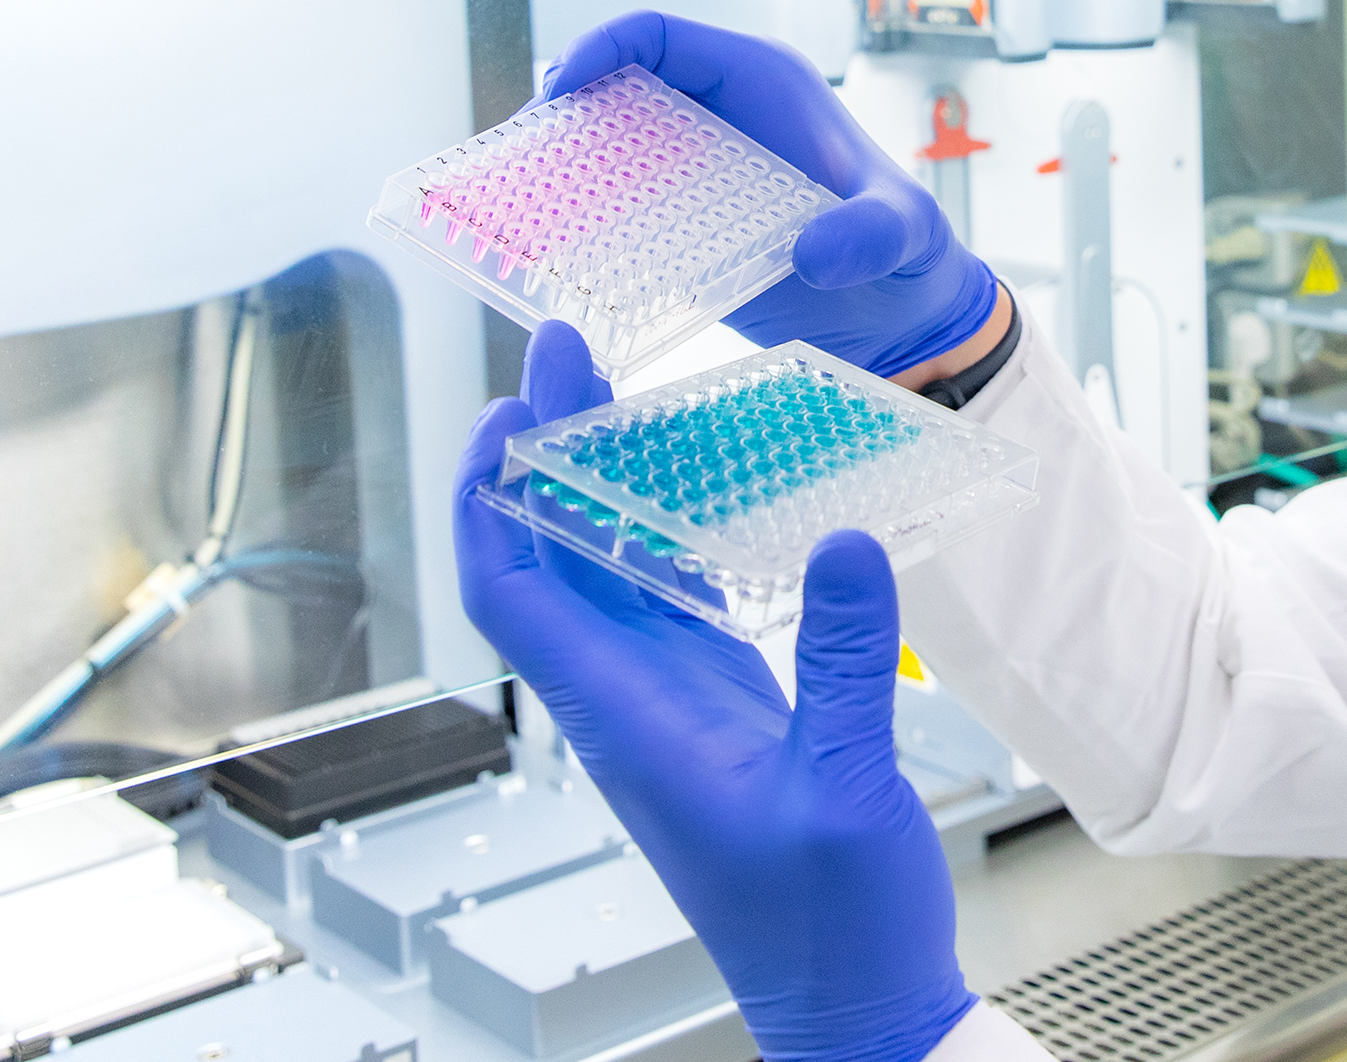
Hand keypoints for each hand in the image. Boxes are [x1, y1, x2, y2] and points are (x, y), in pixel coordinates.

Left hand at [455, 322, 975, 1061]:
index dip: (491, 494)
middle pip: (552, 557)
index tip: (510, 405)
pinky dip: (668, 530)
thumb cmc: (833, 926)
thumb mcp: (848, 785)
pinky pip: (666, 600)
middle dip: (546, 453)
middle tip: (571, 351)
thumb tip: (842, 541)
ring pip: (606, 573)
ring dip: (602, 483)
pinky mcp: (715, 710)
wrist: (855, 1005)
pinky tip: (700, 487)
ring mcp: (667, 706)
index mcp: (628, 722)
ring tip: (623, 393)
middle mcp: (628, 706)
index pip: (515, 589)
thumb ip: (842, 662)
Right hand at [536, 11, 999, 378]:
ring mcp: (696, 168)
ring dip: (556, 165)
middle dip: (557, 110)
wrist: (905, 318)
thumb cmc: (911, 255)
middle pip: (612, 84)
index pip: (661, 35)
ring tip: (511, 201)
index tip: (559, 89)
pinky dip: (576, 218)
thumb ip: (870, 236)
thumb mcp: (903, 234)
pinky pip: (612, 205)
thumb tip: (813, 253)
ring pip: (602, 144)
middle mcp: (719, 113)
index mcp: (761, 81)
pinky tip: (545, 250)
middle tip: (514, 157)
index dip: (601, 47)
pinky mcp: (681, 221)